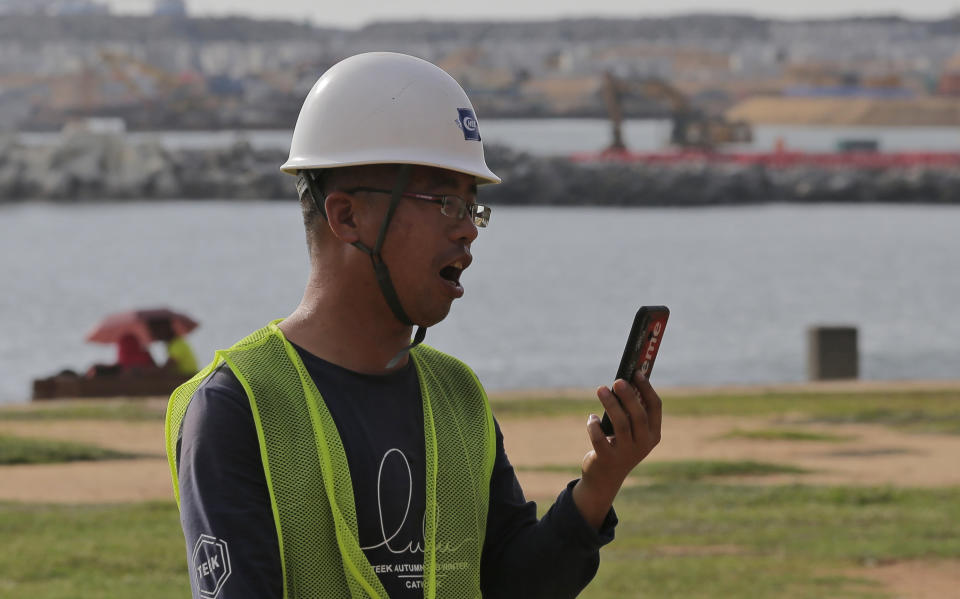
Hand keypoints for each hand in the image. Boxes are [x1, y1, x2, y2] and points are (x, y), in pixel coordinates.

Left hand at [572, 370, 661, 528]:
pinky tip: (591, 418)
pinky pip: (599, 438)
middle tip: (617, 380)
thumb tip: (623, 381)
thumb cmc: (618, 445)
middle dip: (628, 395)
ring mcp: (626, 453)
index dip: (646, 388)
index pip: (655, 407)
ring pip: (620, 424)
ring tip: (601, 389)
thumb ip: (629, 410)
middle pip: (638, 415)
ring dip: (610, 404)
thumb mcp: (629, 430)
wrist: (605, 479)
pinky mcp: (607, 459)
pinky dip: (594, 425)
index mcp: (653, 434)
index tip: (636, 372)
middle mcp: (643, 444)